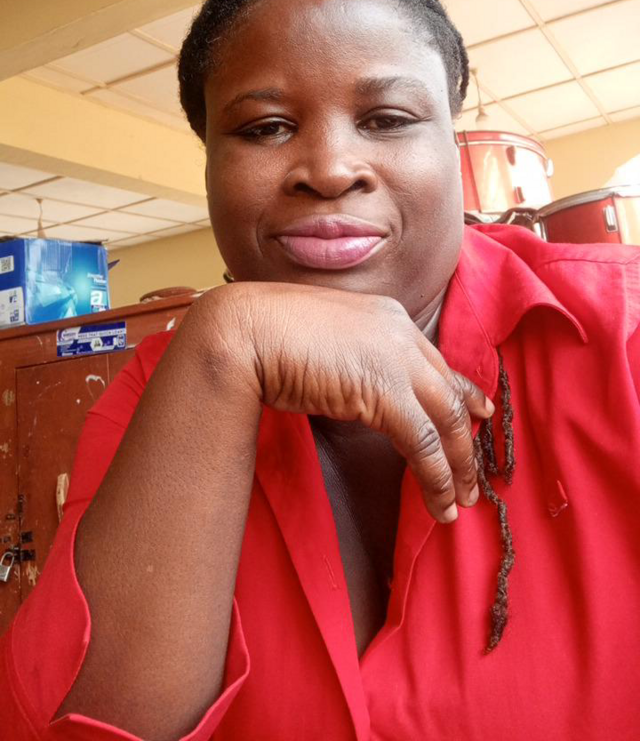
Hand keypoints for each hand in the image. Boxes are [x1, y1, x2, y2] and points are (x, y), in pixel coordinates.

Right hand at [193, 283, 493, 522]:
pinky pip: (424, 443)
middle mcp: (402, 333)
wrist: (246, 330)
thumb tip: (359, 387)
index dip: (462, 391)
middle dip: (467, 440)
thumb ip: (353, 356)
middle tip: (473, 478)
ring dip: (457, 467)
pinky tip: (438, 503)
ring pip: (447, 421)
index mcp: (388, 316)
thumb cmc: (268, 334)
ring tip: (460, 502)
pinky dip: (436, 478)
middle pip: (450, 393)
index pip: (436, 360)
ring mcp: (397, 359)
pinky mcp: (387, 392)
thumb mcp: (325, 339)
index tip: (480, 413)